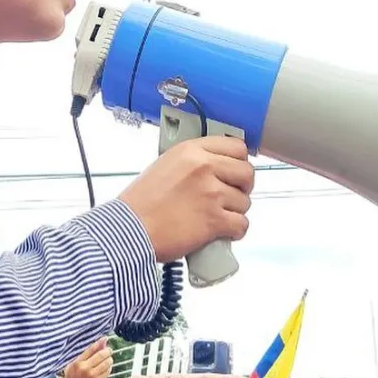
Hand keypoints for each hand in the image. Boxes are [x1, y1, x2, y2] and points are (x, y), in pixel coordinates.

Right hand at [64, 338, 113, 377]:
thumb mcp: (74, 365)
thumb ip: (86, 354)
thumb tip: (101, 342)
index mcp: (76, 363)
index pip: (91, 349)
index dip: (99, 342)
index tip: (105, 339)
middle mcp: (84, 369)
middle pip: (101, 355)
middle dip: (107, 351)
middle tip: (109, 350)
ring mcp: (92, 376)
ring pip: (106, 362)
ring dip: (109, 359)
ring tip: (107, 360)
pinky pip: (108, 371)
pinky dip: (108, 368)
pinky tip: (105, 369)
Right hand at [119, 137, 253, 261]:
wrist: (130, 229)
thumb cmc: (141, 202)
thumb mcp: (165, 165)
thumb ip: (192, 161)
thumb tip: (216, 167)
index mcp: (191, 151)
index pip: (236, 147)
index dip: (239, 161)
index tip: (235, 171)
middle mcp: (204, 167)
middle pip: (247, 172)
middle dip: (242, 186)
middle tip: (231, 195)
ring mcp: (211, 193)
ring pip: (245, 201)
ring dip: (235, 211)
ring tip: (216, 215)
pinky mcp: (215, 220)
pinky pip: (242, 224)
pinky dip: (235, 231)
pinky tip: (222, 231)